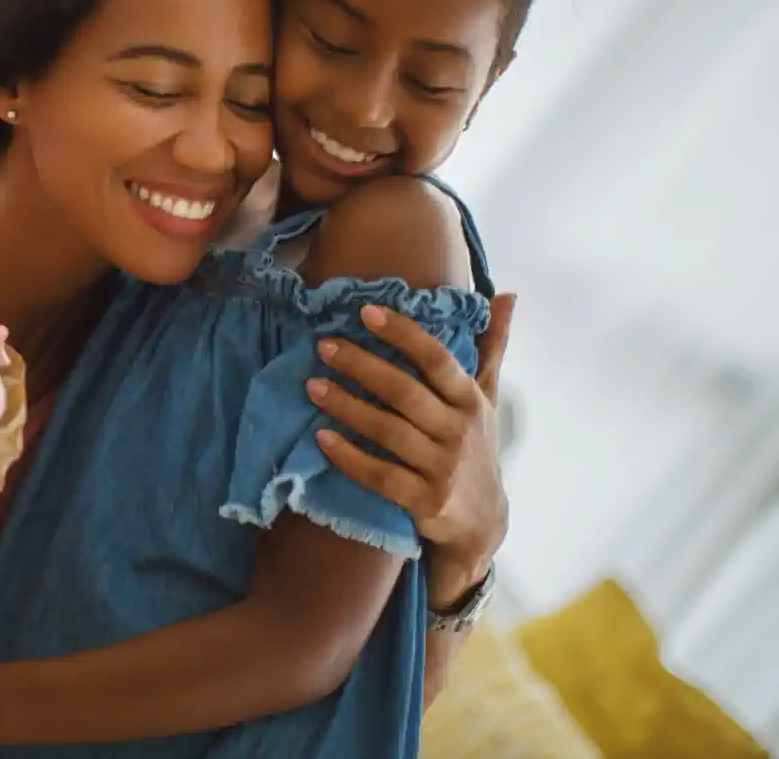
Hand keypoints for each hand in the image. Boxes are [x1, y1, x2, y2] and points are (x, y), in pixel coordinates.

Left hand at [306, 294, 516, 594]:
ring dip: (347, 407)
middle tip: (323, 346)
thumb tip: (507, 295)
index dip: (403, 334)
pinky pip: (381, 476)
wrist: (484, 523)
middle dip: (362, 366)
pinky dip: (350, 457)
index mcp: (471, 399)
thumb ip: (492, 346)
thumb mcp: (487, 397)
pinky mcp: (425, 502)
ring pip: (388, 431)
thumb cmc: (475, 447)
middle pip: (405, 392)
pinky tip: (321, 438)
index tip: (365, 311)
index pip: (437, 359)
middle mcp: (459, 430)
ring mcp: (443, 468)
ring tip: (312, 386)